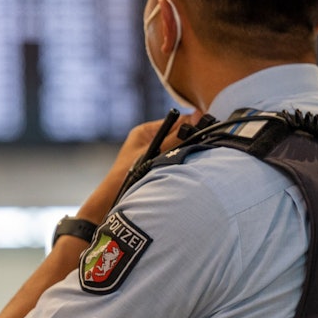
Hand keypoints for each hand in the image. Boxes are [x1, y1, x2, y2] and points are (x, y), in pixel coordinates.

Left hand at [78, 111, 199, 224]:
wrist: (112, 200)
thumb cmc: (125, 175)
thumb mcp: (152, 152)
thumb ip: (173, 138)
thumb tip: (196, 118)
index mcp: (146, 131)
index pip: (176, 121)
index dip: (191, 125)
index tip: (206, 129)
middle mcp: (150, 140)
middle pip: (178, 135)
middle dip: (189, 140)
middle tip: (202, 146)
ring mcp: (154, 154)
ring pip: (177, 149)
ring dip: (185, 153)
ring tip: (194, 158)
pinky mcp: (156, 167)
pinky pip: (174, 161)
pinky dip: (180, 164)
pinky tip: (187, 169)